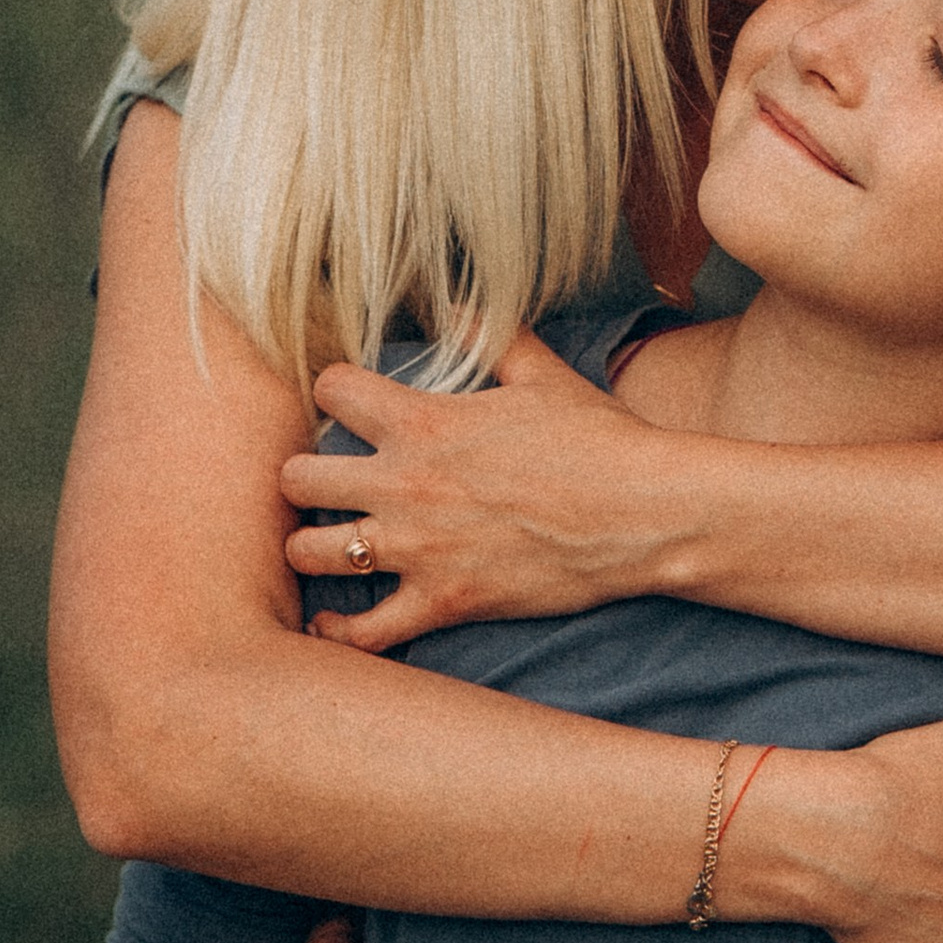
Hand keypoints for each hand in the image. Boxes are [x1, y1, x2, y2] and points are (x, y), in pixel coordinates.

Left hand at [280, 337, 649, 648]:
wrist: (645, 513)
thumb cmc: (601, 441)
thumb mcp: (545, 376)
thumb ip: (494, 338)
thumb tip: (460, 309)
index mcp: (424, 421)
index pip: (330, 390)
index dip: (332, 391)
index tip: (344, 403)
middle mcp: (405, 484)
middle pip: (296, 478)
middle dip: (302, 477)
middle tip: (321, 483)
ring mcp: (418, 548)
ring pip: (310, 553)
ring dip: (313, 548)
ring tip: (326, 546)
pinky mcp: (442, 602)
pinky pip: (361, 632)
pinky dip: (340, 630)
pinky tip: (335, 620)